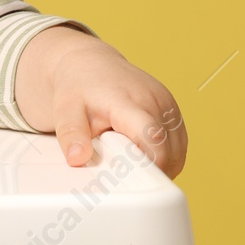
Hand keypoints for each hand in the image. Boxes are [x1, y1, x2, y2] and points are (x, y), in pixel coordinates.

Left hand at [16, 27, 187, 178]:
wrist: (91, 64)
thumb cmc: (79, 87)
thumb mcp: (65, 110)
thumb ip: (71, 135)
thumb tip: (77, 159)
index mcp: (129, 101)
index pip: (152, 137)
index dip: (148, 164)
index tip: (132, 180)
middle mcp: (155, 100)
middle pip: (169, 151)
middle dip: (151, 171)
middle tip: (124, 175)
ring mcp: (168, 104)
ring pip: (178, 151)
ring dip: (161, 165)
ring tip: (131, 162)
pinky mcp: (173, 110)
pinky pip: (179, 144)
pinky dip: (167, 156)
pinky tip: (143, 154)